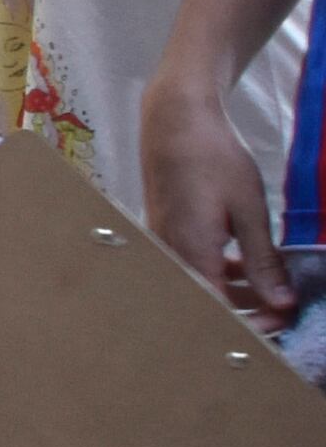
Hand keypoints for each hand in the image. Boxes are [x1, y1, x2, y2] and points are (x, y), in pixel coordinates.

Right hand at [143, 101, 293, 321]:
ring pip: (198, 285)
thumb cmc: (213, 159)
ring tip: (269, 287)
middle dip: (245, 312)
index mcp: (192, 254)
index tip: (282, 324)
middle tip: (281, 310)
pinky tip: (242, 263)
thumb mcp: (249, 210)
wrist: (175, 121)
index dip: (250, 325)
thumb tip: (281, 302)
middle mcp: (170, 256)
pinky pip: (191, 266)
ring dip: (233, 293)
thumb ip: (264, 261)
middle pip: (204, 303)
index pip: (218, 311)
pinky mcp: (165, 232)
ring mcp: (164, 244)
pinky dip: (219, 272)